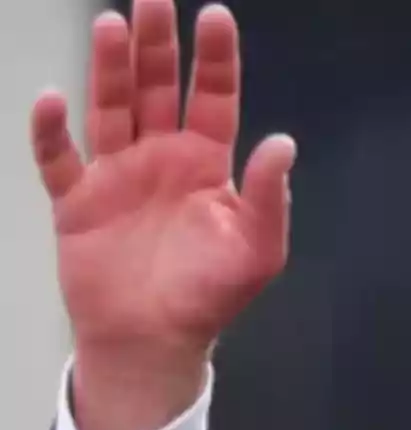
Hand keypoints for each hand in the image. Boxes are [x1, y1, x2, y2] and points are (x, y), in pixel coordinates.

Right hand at [30, 0, 294, 429]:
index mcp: (207, 165)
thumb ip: (269, 197)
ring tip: (112, 25)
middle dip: (156, 45)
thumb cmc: (210, 296)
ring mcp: (116, 175)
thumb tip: (283, 142)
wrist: (155, 341)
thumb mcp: (257, 250)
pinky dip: (52, 131)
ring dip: (110, 69)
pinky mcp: (76, 201)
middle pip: (157, 89)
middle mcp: (161, 159)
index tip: (214, 16)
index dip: (215, 60)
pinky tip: (53, 99)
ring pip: (110, 108)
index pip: (214, 99)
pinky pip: (58, 158)